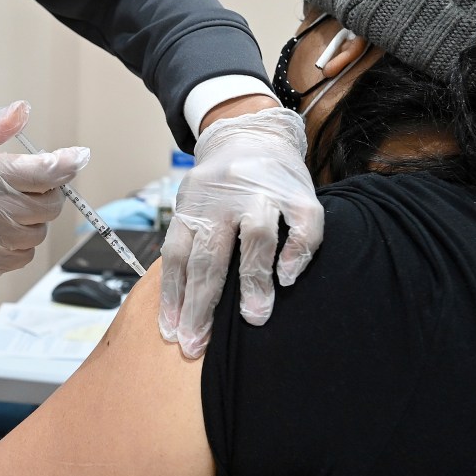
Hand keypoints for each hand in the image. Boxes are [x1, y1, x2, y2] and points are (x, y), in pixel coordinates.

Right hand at [0, 101, 89, 279]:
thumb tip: (23, 111)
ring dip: (32, 220)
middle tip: (30, 185)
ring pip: (38, 233)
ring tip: (6, 208)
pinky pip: (23, 256)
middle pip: (48, 206)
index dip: (66, 164)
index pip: (40, 172)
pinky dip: (20, 244)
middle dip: (48, 193)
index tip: (79, 157)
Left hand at [159, 106, 322, 357]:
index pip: (177, 256)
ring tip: (253, 318)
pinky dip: (296, 251)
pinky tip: (288, 278)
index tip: (173, 334)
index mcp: (192, 205)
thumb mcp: (193, 203)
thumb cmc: (219, 184)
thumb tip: (179, 305)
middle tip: (199, 345)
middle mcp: (223, 198)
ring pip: (255, 238)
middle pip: (209, 256)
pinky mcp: (298, 191)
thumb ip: (189, 244)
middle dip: (202, 306)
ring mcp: (262, 192)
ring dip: (252, 281)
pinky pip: (303, 224)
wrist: (252, 130)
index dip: (173, 298)